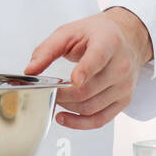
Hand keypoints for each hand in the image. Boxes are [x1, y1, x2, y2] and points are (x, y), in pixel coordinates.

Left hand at [24, 7, 153, 129]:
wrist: (124, 38)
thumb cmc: (97, 34)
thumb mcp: (69, 32)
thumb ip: (47, 49)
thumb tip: (31, 70)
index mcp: (108, 42)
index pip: (98, 58)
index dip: (85, 71)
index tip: (74, 80)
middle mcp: (121, 66)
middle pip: (88, 90)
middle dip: (62, 94)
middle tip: (48, 91)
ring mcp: (124, 85)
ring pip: (91, 107)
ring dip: (68, 108)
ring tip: (56, 99)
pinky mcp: (123, 100)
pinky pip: (101, 120)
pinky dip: (80, 123)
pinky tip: (65, 118)